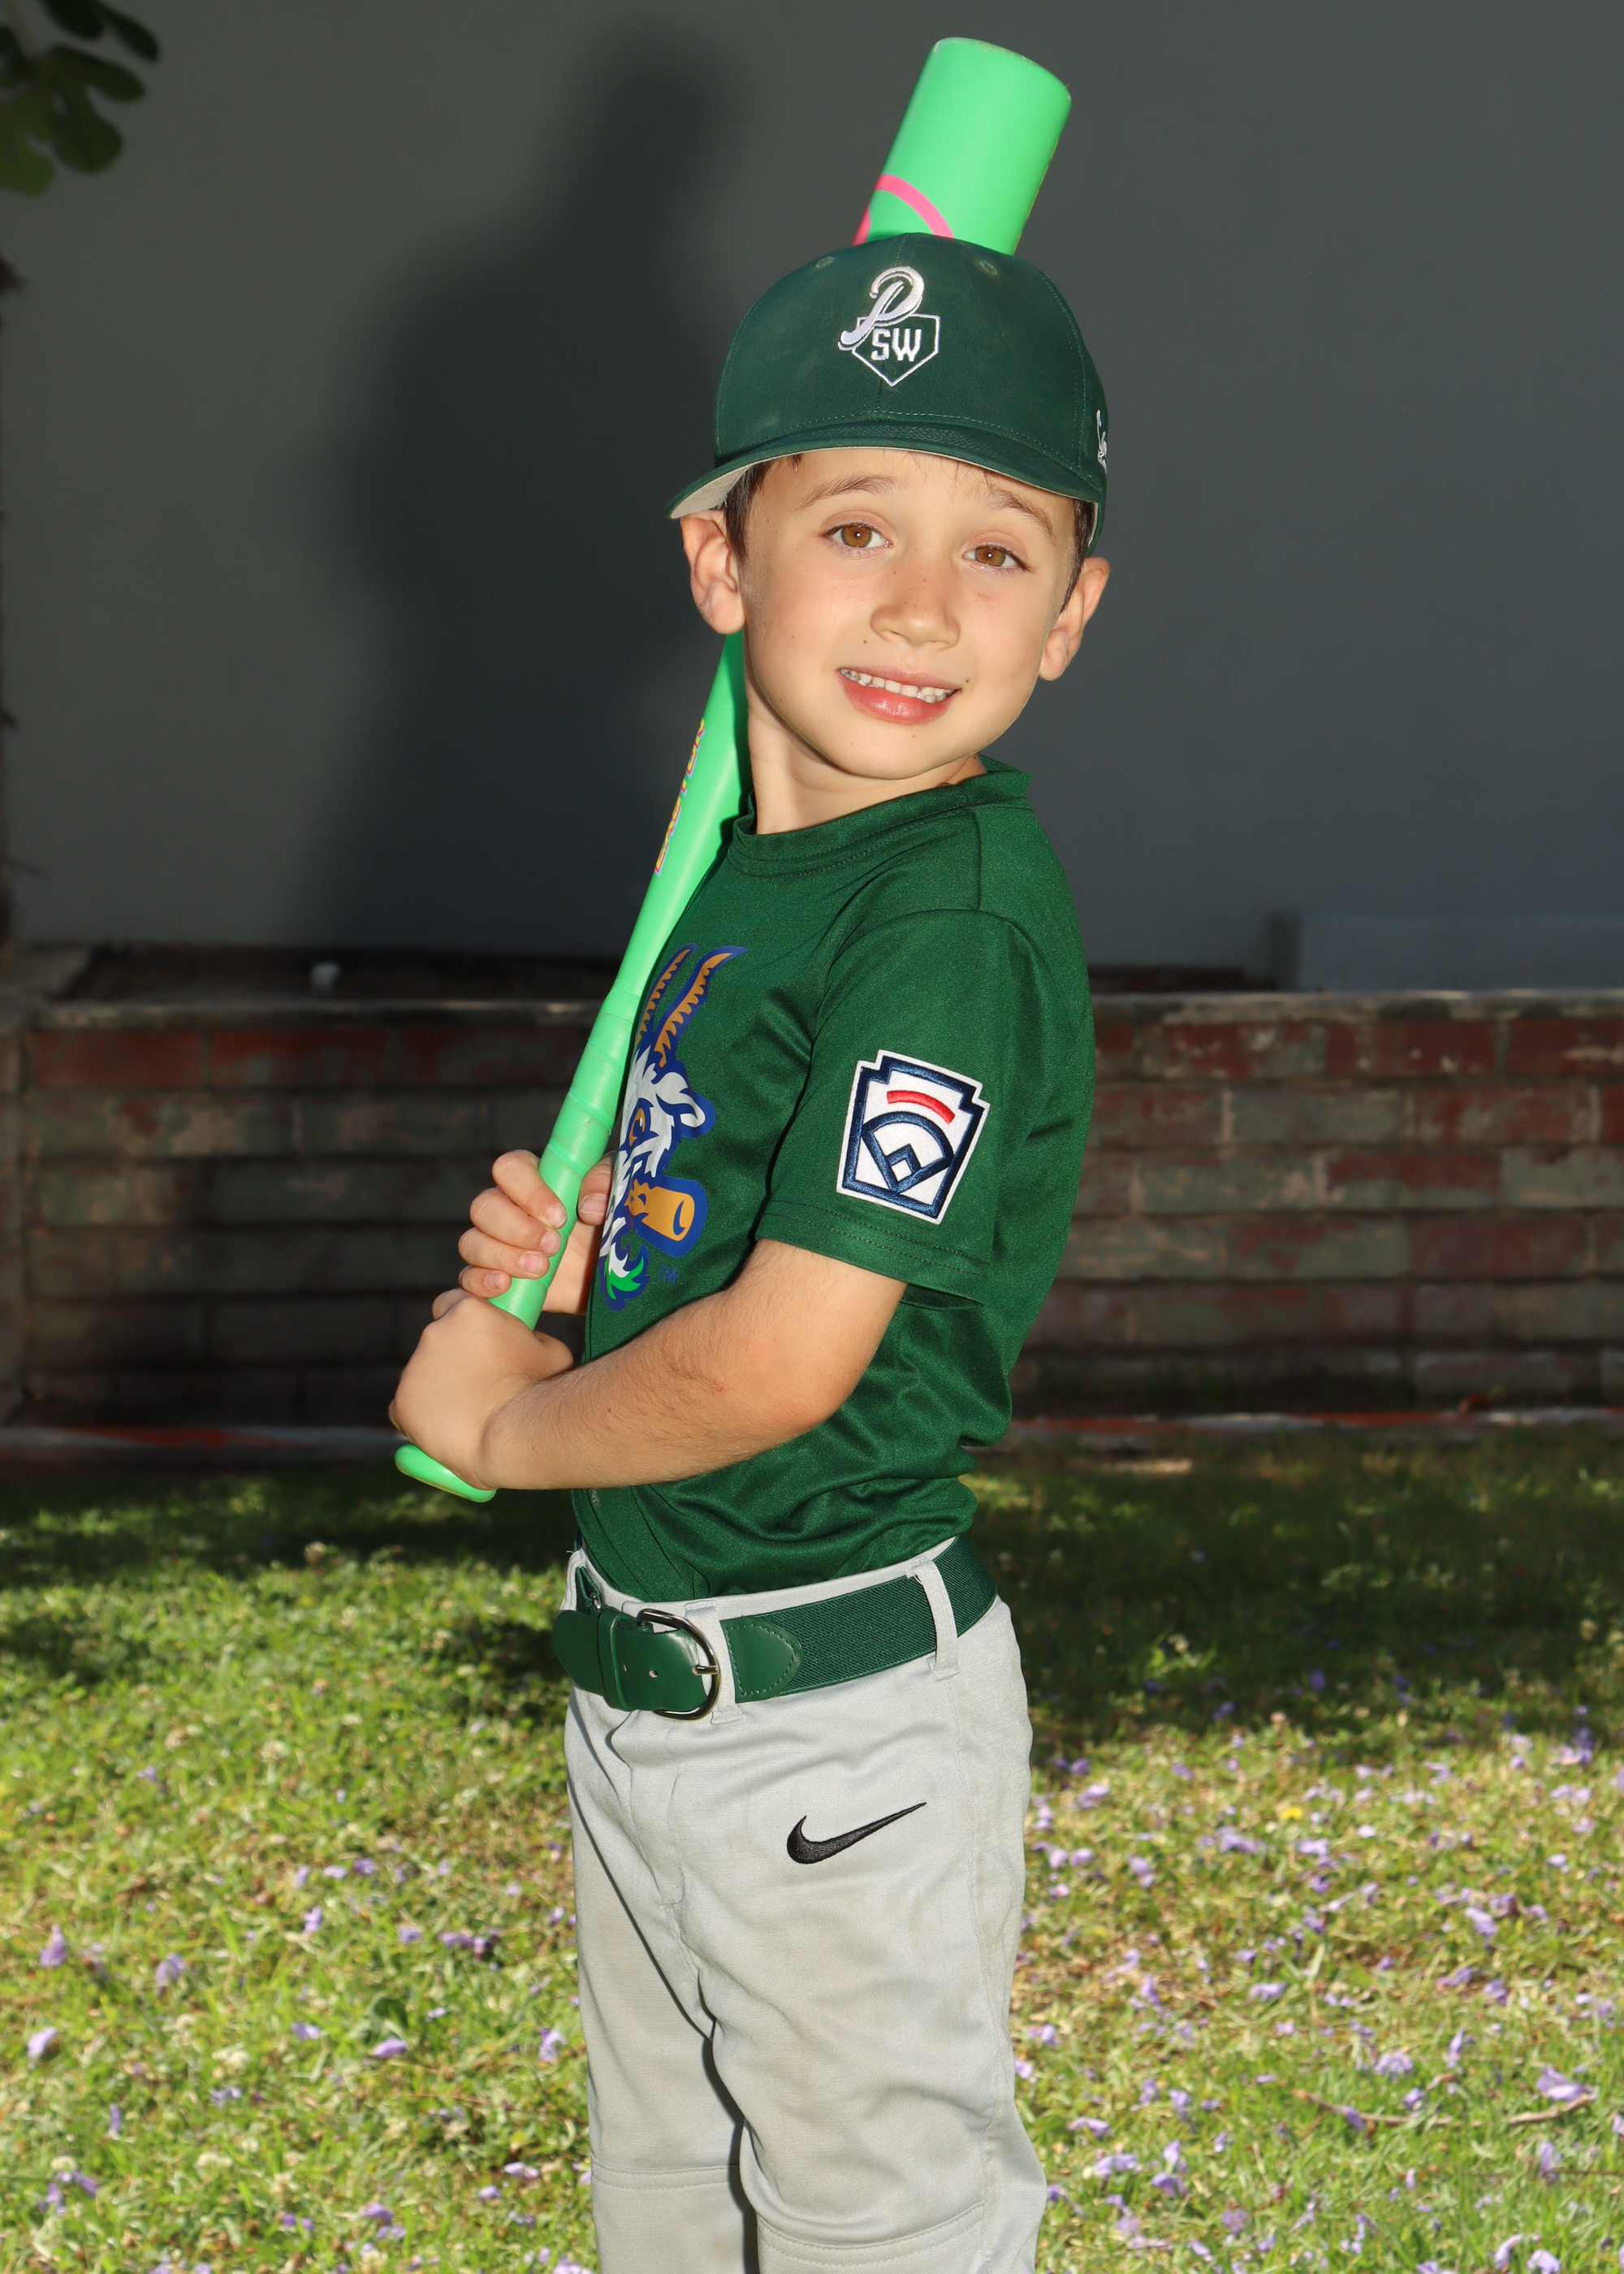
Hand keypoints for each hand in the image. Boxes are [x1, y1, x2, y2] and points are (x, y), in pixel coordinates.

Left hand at [389, 1288, 574, 1487]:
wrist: (514, 1436)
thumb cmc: (540, 1391)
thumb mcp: (549, 1349)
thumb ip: (528, 1337)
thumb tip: (523, 1340)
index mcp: (468, 1311)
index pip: (452, 1303)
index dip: (462, 1322)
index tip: (475, 1341)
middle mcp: (434, 1333)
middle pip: (436, 1341)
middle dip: (452, 1358)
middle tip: (476, 1384)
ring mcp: (414, 1369)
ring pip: (422, 1375)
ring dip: (438, 1388)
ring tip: (467, 1413)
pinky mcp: (402, 1403)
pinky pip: (406, 1408)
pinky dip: (422, 1417)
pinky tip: (445, 1429)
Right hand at [457, 1151, 611, 1313]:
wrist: (617, 1277)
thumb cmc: (616, 1224)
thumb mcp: (622, 1192)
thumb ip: (607, 1181)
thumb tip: (587, 1203)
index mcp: (536, 1179)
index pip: (509, 1168)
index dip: (528, 1190)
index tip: (560, 1216)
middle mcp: (510, 1208)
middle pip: (484, 1206)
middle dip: (517, 1229)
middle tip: (553, 1247)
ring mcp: (499, 1244)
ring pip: (472, 1242)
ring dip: (503, 1256)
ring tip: (541, 1269)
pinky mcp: (498, 1278)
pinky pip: (467, 1278)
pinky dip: (480, 1281)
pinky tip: (506, 1286)